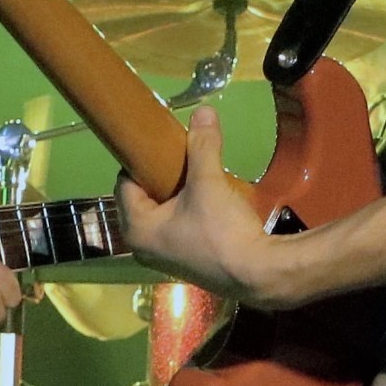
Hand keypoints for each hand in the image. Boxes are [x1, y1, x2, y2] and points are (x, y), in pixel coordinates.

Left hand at [117, 105, 286, 306]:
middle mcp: (143, 246)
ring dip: (177, 192)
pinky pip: (178, 226)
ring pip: (164, 211)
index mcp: (136, 229)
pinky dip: (188, 210)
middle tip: (182, 155)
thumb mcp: (209, 182)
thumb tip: (203, 110)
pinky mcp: (187, 262)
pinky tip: (208, 199)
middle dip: (162, 175)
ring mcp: (165, 257)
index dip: (142, 159)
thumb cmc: (222, 231)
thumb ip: (203, 146)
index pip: (125, 182)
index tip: (160, 143)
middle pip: (145, 196)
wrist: (260, 274)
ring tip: (197, 173)